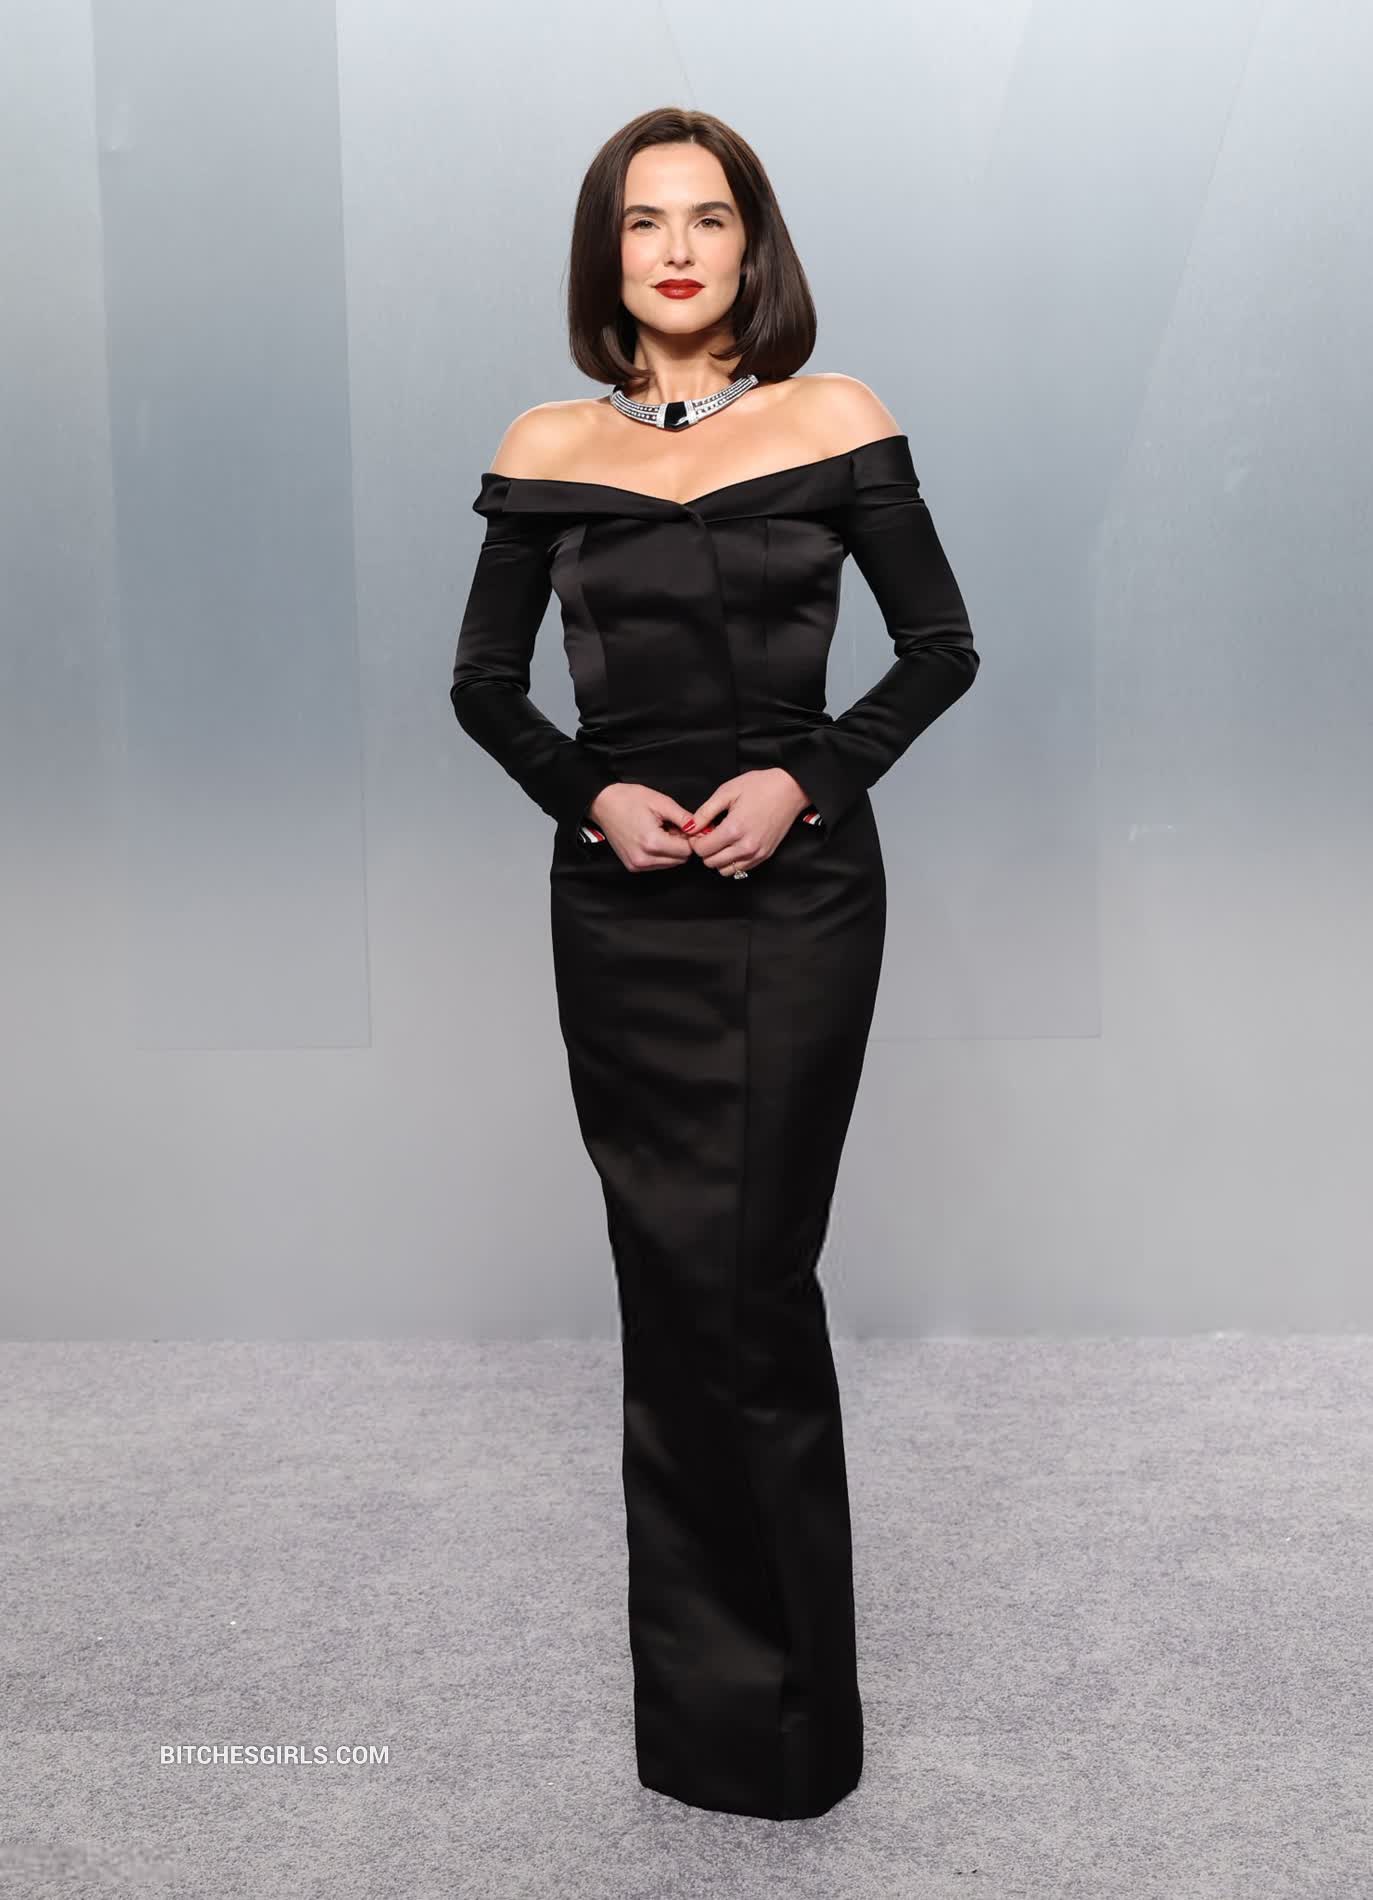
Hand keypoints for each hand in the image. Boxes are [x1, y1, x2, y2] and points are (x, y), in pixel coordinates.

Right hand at [586, 782, 699, 872]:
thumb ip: (684, 818)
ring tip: (660, 831)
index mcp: (652, 842)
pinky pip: (657, 865)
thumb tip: (700, 829)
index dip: (690, 838)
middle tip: (671, 827)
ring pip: (670, 864)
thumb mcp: (661, 802)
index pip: (687, 851)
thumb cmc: (629, 799)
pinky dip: (660, 854)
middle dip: (681, 845)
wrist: (603, 804)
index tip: (685, 826)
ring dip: (671, 850)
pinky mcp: (632, 866)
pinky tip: (652, 838)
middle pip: (680, 860)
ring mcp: (637, 865)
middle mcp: (644, 859)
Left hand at [681, 769, 810, 876]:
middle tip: (709, 834)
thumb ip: (705, 812)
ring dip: (718, 858)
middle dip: (705, 850)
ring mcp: (757, 853)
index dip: (696, 840)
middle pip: (711, 862)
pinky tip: (733, 844)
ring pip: (724, 870)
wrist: (791, 790)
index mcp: (734, 829)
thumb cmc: (761, 786)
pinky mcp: (765, 856)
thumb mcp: (727, 791)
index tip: (699, 831)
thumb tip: (690, 828)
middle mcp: (746, 846)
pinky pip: (740, 869)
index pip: (702, 850)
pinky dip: (732, 861)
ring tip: (722, 840)